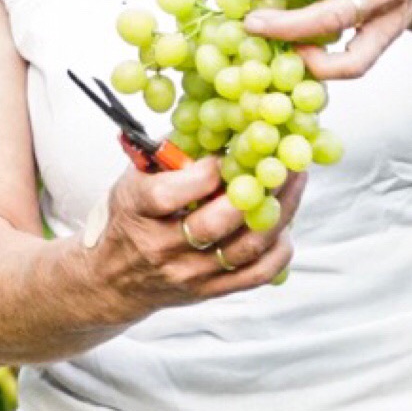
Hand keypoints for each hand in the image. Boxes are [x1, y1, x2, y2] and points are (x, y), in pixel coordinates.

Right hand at [89, 156, 302, 310]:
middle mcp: (161, 246)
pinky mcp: (211, 291)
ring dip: (279, 213)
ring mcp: (189, 273)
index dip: (204, 174)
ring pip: (245, 247)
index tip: (229, 154)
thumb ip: (172, 153)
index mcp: (137, 210)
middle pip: (216, 223)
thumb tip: (221, 119)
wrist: (115, 278)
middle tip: (282, 162)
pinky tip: (287, 226)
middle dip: (256, 189)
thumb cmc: (133, 216)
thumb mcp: (136, 178)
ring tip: (295, 183)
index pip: (168, 194)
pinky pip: (257, 274)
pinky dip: (279, 250)